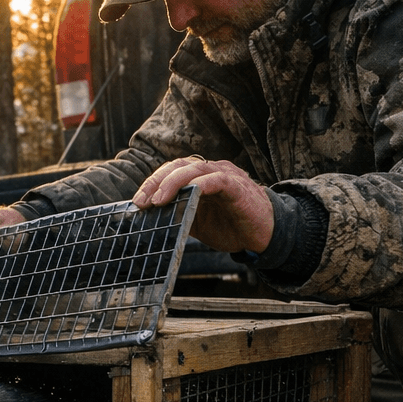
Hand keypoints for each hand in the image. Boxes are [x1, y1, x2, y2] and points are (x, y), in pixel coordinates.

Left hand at [132, 155, 273, 253]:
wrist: (265, 235)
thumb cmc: (231, 226)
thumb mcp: (196, 222)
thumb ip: (176, 215)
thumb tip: (148, 219)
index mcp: (200, 177)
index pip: (171, 171)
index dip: (152, 183)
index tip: (137, 202)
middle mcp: (211, 171)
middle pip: (179, 165)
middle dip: (156, 181)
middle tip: (141, 201)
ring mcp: (226, 176)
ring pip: (195, 168)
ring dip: (173, 182)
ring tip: (158, 200)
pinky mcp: (239, 187)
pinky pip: (218, 180)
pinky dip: (201, 184)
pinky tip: (188, 193)